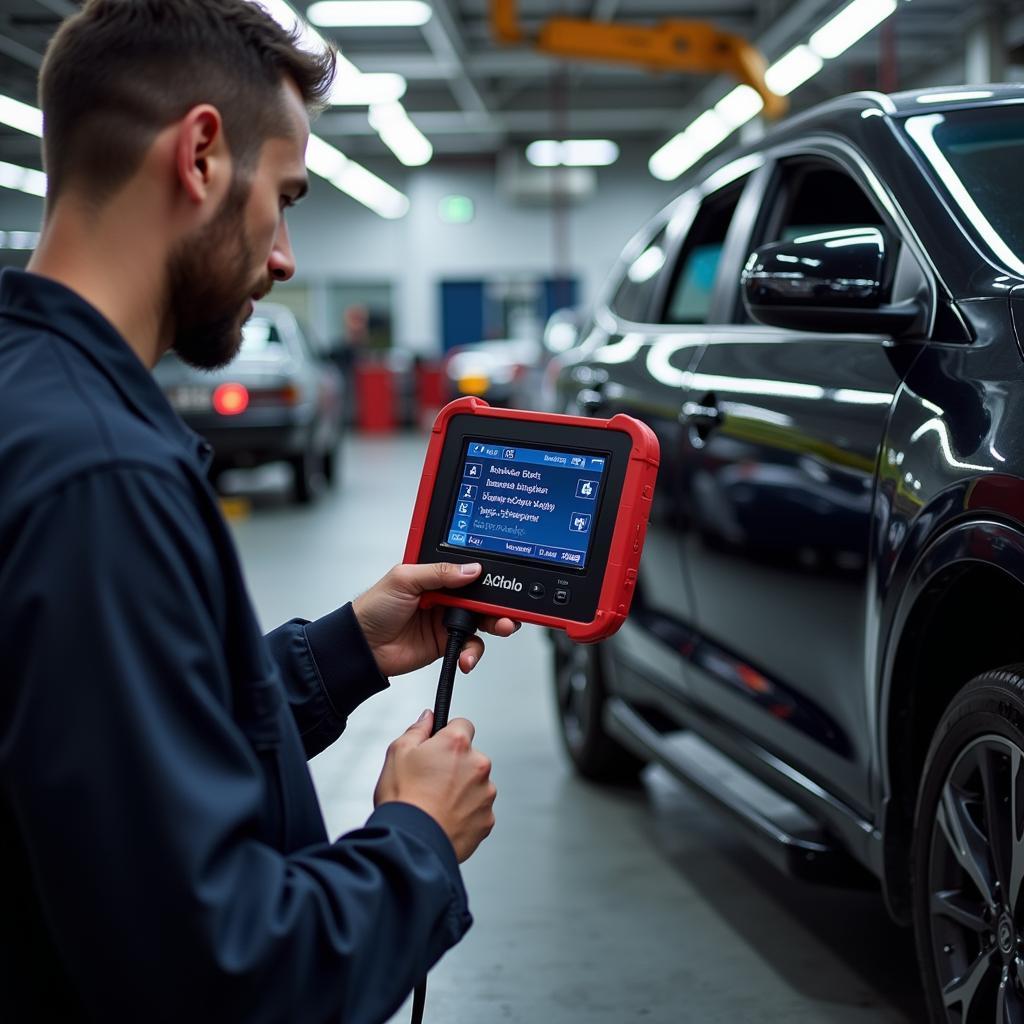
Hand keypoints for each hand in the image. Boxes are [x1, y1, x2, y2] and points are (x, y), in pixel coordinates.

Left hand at [352, 562, 518, 676]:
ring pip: (482, 620)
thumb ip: (438, 572)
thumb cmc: (373, 608)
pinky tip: (467, 655)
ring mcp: (447, 619)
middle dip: (499, 602)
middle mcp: (445, 595)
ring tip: (501, 627)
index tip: (501, 580)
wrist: (362, 647)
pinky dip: (474, 651)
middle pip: (482, 596)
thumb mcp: (404, 579)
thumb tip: (471, 569)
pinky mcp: (447, 642)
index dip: (486, 575)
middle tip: (508, 609)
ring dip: (495, 624)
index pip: (468, 571)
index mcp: (435, 574)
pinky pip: (471, 645)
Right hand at [374, 711, 495, 862]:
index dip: (448, 735)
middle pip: (470, 757)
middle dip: (454, 765)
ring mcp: (485, 794)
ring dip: (461, 790)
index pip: (463, 725)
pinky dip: (465, 813)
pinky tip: (444, 819)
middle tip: (430, 781)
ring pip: (475, 784)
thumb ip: (418, 729)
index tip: (439, 746)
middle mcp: (478, 765)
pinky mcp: (487, 819)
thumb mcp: (398, 752)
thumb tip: (428, 718)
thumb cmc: (403, 799)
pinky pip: (477, 810)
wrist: (411, 843)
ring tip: (435, 804)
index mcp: (457, 744)